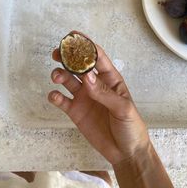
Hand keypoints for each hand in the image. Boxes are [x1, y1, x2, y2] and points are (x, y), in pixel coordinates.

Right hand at [48, 37, 149, 164]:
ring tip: (57, 77)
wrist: (125, 152)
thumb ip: (104, 93)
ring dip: (60, 75)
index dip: (86, 45)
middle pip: (78, 66)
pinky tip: (55, 96)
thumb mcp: (123, 108)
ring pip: (68, 80)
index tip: (74, 35)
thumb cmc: (131, 126)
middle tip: (57, 53)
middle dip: (68, 57)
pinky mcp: (75, 111)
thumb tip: (87, 76)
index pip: (97, 57)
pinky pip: (62, 100)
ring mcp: (84, 97)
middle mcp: (94, 85)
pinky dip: (55, 96)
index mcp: (110, 79)